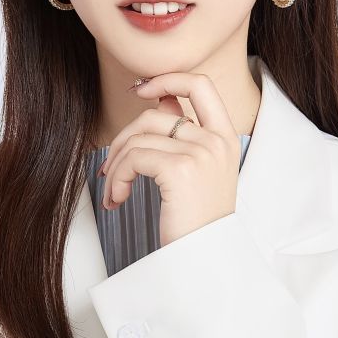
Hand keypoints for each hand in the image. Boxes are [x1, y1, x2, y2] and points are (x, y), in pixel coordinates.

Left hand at [98, 71, 241, 246]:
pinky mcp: (180, 169)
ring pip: (138, 138)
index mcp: (226, 137)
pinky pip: (133, 158)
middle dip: (123, 138)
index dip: (167, 77)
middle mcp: (217, 141)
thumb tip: (159, 101)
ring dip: (116, 165)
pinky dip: (117, 178)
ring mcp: (201, 153)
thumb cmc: (197, 222)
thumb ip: (183, 136)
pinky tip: (118, 199)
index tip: (141, 90)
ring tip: (114, 190)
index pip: (200, 84)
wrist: (205, 260)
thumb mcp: (199, 172)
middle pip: (155, 115)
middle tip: (111, 166)